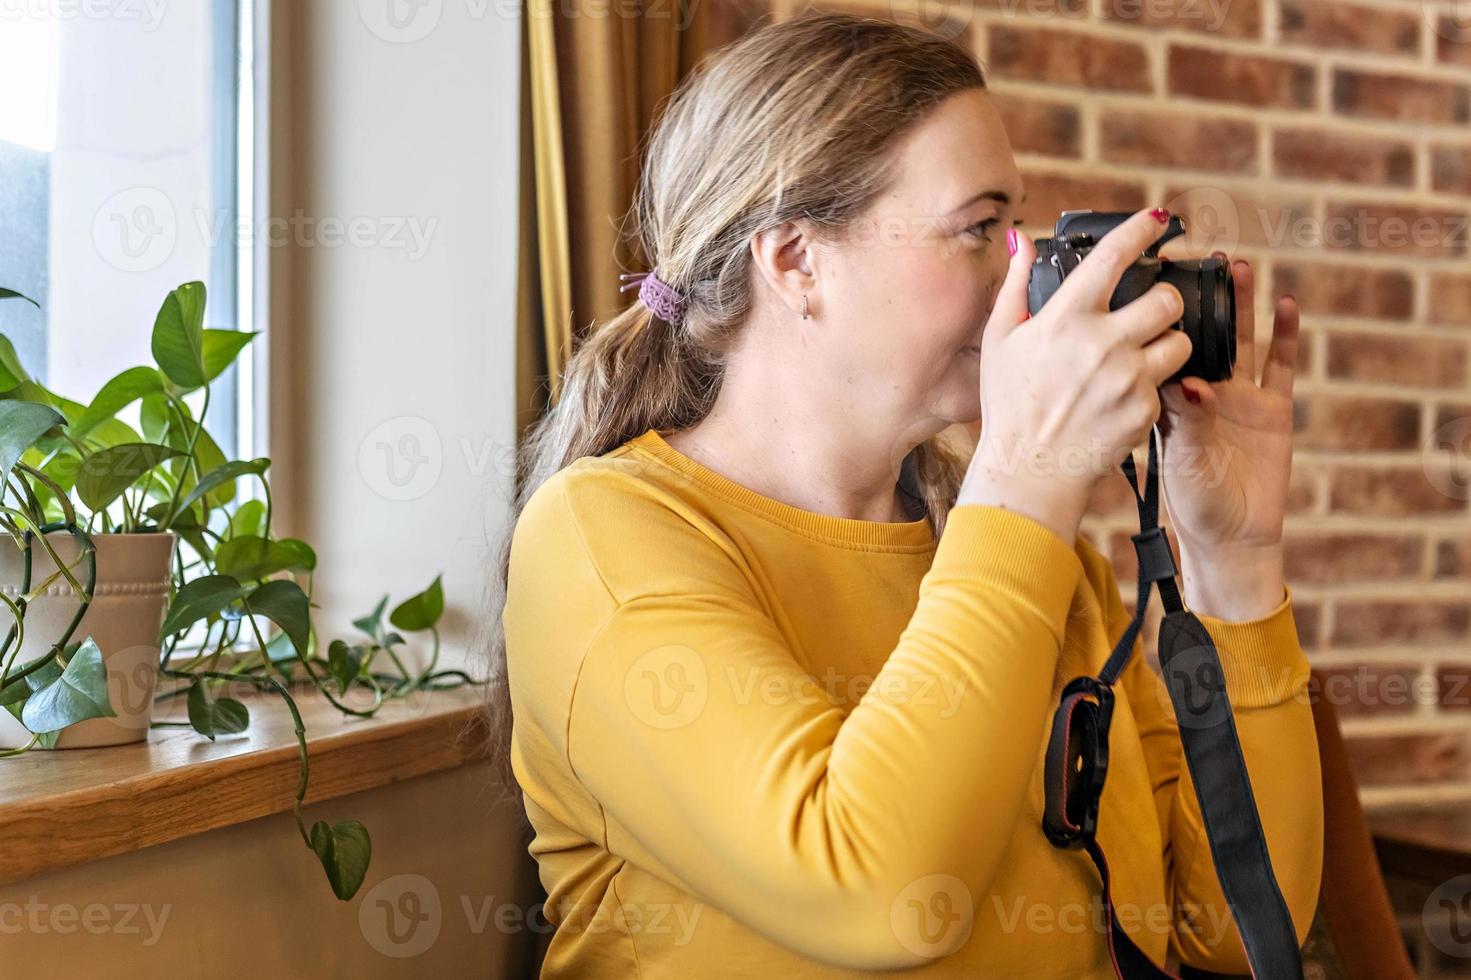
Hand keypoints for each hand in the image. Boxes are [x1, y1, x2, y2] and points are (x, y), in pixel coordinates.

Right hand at [960, 209, 1193, 546]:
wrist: (1028, 470)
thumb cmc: (1009, 405)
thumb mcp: (999, 339)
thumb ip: (1015, 285)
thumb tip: (1021, 240)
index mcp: (1066, 317)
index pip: (1115, 257)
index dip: (1142, 230)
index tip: (1159, 219)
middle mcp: (1102, 342)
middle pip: (1167, 300)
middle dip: (1166, 301)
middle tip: (1152, 312)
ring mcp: (1128, 378)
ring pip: (1179, 342)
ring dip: (1167, 345)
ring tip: (1141, 358)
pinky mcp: (1145, 409)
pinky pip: (1165, 385)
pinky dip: (1150, 388)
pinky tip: (1122, 400)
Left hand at [1156, 257, 1298, 618]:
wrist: (1232, 537)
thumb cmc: (1193, 503)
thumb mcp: (1180, 460)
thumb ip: (1184, 420)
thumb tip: (1182, 382)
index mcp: (1167, 399)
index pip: (1157, 346)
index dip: (1155, 316)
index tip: (1147, 278)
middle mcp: (1202, 390)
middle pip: (1199, 333)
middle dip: (1196, 297)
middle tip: (1194, 257)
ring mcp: (1240, 396)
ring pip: (1239, 339)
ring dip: (1238, 304)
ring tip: (1234, 265)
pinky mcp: (1274, 408)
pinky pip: (1280, 365)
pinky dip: (1285, 336)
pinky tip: (1286, 304)